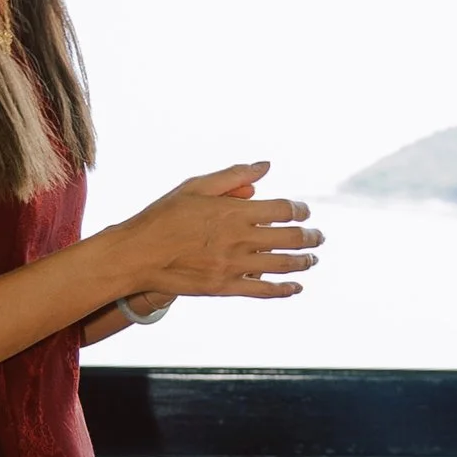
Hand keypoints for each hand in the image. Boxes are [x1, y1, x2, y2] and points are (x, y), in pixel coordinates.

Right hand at [106, 162, 319, 303]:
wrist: (138, 254)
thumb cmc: (164, 215)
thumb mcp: (196, 186)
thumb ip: (233, 176)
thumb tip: (265, 166)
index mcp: (234, 211)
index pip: (283, 209)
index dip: (300, 210)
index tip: (304, 211)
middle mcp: (239, 238)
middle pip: (290, 238)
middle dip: (310, 237)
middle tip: (318, 236)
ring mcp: (234, 265)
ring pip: (282, 265)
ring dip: (304, 262)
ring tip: (313, 259)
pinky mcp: (226, 287)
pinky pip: (263, 290)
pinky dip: (284, 289)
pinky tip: (297, 287)